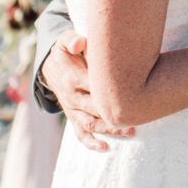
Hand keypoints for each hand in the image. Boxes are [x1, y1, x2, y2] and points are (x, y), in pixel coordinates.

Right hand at [41, 32, 134, 150]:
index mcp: (73, 78)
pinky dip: (91, 143)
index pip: (95, 86)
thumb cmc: (65, 51)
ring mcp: (72, 110)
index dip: (111, 91)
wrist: (50, 66)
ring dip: (110, 130)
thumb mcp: (64, 41)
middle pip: (96, 109)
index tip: (133, 92)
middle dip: (115, 114)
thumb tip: (79, 42)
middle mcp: (72, 97)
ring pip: (91, 124)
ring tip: (131, 132)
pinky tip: (105, 148)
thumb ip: (71, 40)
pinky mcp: (73, 117)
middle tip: (138, 116)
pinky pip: (80, 134)